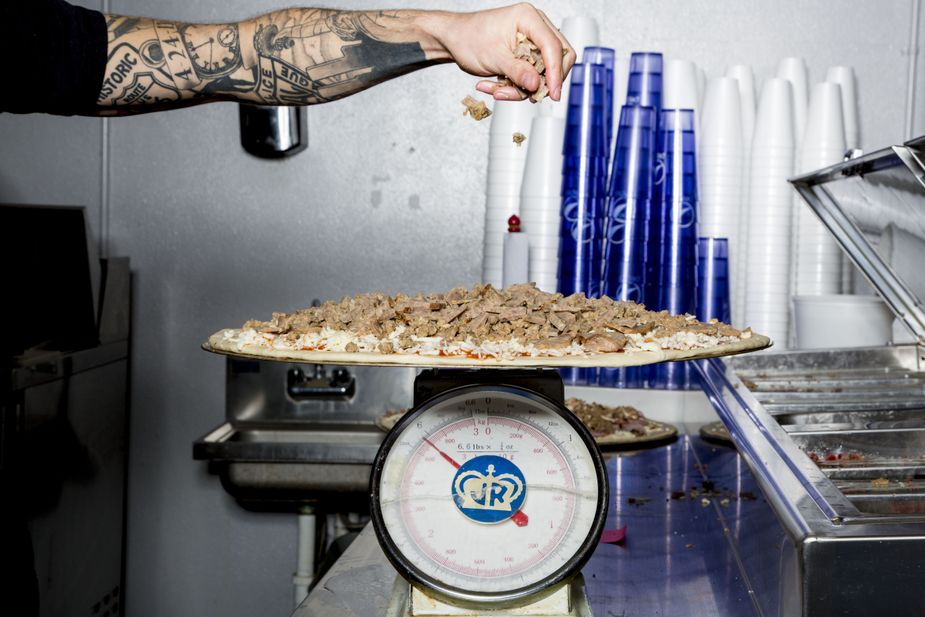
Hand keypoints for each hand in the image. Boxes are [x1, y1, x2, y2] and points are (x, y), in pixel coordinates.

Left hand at [427, 3, 575, 100]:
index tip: (553, 94)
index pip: (554, 47)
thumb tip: (536, 84)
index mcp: (529, 18)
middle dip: (545, 81)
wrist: (454, 40)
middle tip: (531, 96)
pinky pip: (531, 77)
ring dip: (523, 88)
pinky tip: (495, 86)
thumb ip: (517, 71)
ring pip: (544, 72)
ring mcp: (532, 42)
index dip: (555, 73)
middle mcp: (535, 27)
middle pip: (559, 58)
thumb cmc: (468, 38)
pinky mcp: (526, 56)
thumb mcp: (493, 57)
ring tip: (497, 90)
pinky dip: (515, 87)